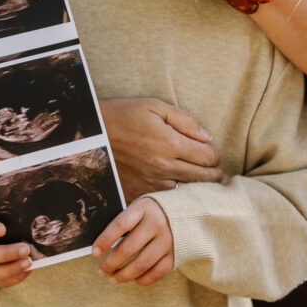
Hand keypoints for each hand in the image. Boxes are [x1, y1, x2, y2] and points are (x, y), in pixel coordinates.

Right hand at [0, 215, 31, 287]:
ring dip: (11, 269)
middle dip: (6, 254)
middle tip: (26, 249)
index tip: (2, 229)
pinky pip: (0, 282)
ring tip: (29, 261)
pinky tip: (28, 269)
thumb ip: (9, 209)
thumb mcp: (0, 209)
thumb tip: (30, 210)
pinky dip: (15, 277)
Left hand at [93, 198, 173, 285]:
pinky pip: (157, 272)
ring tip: (113, 278)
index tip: (94, 252)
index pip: (120, 224)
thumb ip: (125, 223)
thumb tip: (102, 246)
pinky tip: (132, 280)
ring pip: (142, 264)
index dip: (105, 239)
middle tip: (101, 270)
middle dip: (111, 263)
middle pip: (129, 248)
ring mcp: (168, 240)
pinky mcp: (176, 254)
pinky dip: (143, 280)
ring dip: (124, 275)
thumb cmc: (153, 212)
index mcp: (144, 209)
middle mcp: (157, 224)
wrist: (188, 212)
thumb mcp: (140, 208)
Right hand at [100, 97, 222, 202]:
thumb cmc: (122, 115)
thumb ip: (184, 120)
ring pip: (186, 192)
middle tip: (213, 170)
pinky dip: (172, 195)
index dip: (216, 156)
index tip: (214, 154)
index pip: (209, 158)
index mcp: (171, 144)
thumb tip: (207, 137)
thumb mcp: (154, 106)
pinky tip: (173, 186)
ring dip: (194, 186)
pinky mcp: (138, 192)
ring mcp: (151, 183)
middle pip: (204, 179)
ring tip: (196, 179)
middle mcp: (164, 167)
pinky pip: (164, 200)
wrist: (89, 134)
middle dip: (213, 173)